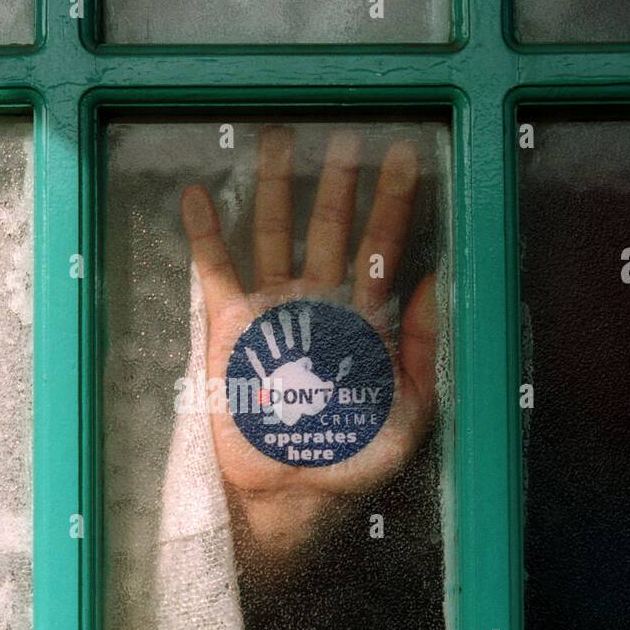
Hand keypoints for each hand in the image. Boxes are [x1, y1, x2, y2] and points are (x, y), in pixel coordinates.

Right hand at [179, 127, 438, 561]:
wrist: (289, 494)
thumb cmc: (352, 460)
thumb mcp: (407, 412)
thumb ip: (421, 349)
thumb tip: (430, 280)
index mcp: (363, 319)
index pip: (382, 247)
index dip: (395, 204)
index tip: (407, 157)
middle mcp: (318, 302)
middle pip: (329, 227)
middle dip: (338, 182)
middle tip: (346, 135)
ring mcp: (272, 310)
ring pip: (274, 234)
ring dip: (275, 188)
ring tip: (278, 139)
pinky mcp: (229, 327)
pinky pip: (215, 273)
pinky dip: (206, 235)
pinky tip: (200, 196)